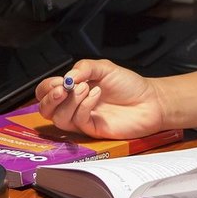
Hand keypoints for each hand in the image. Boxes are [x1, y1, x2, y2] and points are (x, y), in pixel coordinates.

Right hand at [36, 59, 164, 138]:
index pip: (47, 91)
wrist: (150, 100)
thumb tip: (67, 78)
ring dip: (70, 101)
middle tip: (63, 88)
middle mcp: (75, 105)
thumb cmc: (130, 85)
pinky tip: (96, 95)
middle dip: (50, 98)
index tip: (60, 81)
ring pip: (59, 118)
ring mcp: (83, 118)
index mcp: (74, 89)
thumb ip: (84, 68)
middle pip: (46, 109)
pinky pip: (78, 121)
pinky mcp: (93, 129)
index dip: (48, 87)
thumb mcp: (105, 67)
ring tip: (86, 88)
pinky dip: (84, 106)